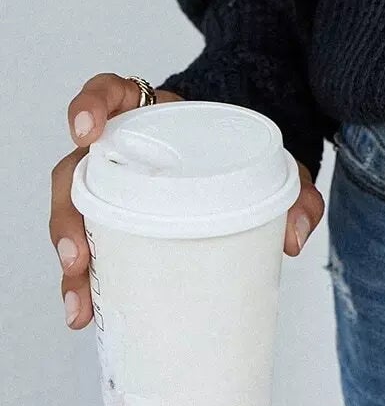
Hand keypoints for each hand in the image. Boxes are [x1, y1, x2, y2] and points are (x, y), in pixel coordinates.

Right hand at [50, 73, 324, 330]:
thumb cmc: (241, 154)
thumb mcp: (274, 161)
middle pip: (74, 171)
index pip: (107, 93)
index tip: (86, 131)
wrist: (244, 165)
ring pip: (75, 216)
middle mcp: (120, 149)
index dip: (87, 106)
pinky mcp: (115, 220)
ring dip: (72, 261)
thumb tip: (296, 236)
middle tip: (79, 257)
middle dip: (68, 218)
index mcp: (150, 115)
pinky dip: (86, 281)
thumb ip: (294, 190)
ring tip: (82, 302)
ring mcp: (112, 186)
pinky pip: (90, 245)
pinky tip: (87, 312)